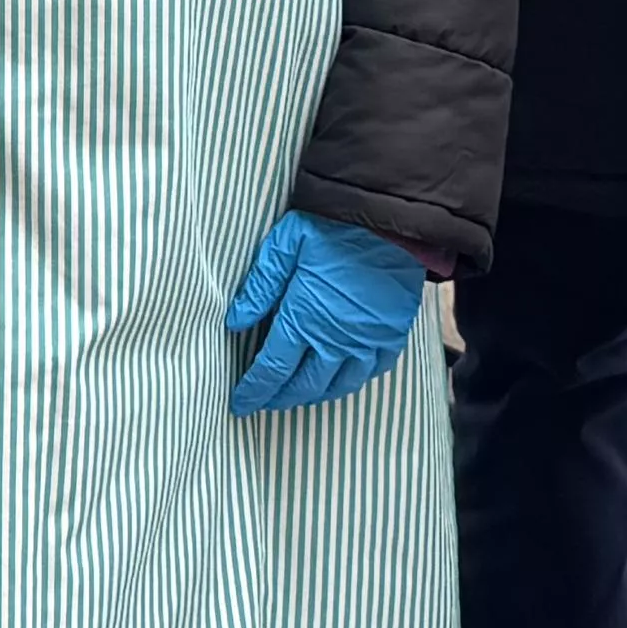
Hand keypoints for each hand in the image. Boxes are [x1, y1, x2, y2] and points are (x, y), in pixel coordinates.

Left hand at [226, 211, 426, 414]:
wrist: (390, 224)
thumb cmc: (333, 229)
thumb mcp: (284, 245)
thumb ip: (259, 286)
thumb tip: (235, 322)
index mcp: (303, 320)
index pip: (272, 369)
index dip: (254, 390)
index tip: (240, 403)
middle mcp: (335, 341)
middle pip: (303, 385)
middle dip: (280, 398)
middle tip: (264, 403)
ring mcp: (366, 343)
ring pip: (337, 386)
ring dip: (313, 395)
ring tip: (297, 395)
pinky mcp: (391, 338)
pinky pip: (370, 373)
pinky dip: (351, 382)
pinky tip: (340, 379)